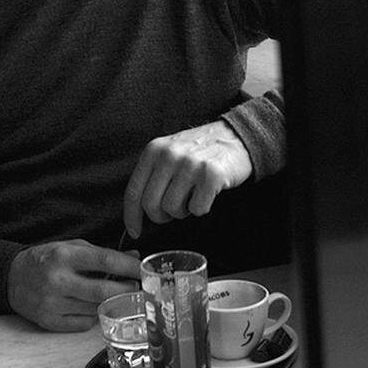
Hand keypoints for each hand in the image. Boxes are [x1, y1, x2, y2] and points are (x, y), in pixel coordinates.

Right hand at [7, 239, 141, 331]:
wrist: (11, 279)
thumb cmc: (45, 260)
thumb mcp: (70, 248)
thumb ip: (101, 253)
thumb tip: (133, 256)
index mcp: (63, 256)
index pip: (105, 260)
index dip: (128, 266)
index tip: (143, 269)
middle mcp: (57, 280)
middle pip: (104, 291)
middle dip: (126, 290)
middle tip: (136, 287)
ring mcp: (53, 304)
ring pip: (96, 309)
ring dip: (111, 303)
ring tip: (114, 294)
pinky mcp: (50, 322)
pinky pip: (84, 323)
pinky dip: (93, 315)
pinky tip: (90, 305)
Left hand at [122, 120, 252, 239]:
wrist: (235, 137)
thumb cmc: (200, 151)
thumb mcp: (169, 152)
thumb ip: (153, 174)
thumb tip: (137, 210)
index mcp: (154, 150)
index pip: (133, 191)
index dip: (131, 216)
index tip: (134, 231)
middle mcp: (169, 155)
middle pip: (151, 205)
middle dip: (161, 216)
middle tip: (174, 210)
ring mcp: (190, 164)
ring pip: (172, 209)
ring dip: (183, 211)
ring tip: (192, 196)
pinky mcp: (211, 175)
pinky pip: (197, 209)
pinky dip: (202, 208)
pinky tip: (206, 194)